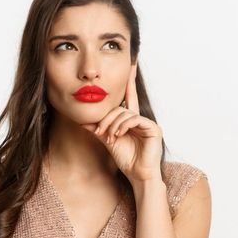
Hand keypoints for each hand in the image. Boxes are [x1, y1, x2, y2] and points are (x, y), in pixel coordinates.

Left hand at [80, 60, 162, 183]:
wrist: (137, 175)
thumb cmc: (126, 159)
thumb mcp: (108, 140)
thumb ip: (98, 128)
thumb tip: (84, 120)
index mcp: (131, 119)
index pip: (128, 95)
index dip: (128, 80)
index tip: (130, 62)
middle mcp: (140, 118)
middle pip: (120, 108)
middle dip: (107, 118)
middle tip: (100, 131)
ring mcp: (148, 123)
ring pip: (125, 114)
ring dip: (113, 125)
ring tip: (109, 137)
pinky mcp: (154, 128)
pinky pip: (135, 119)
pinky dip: (123, 126)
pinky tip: (118, 135)